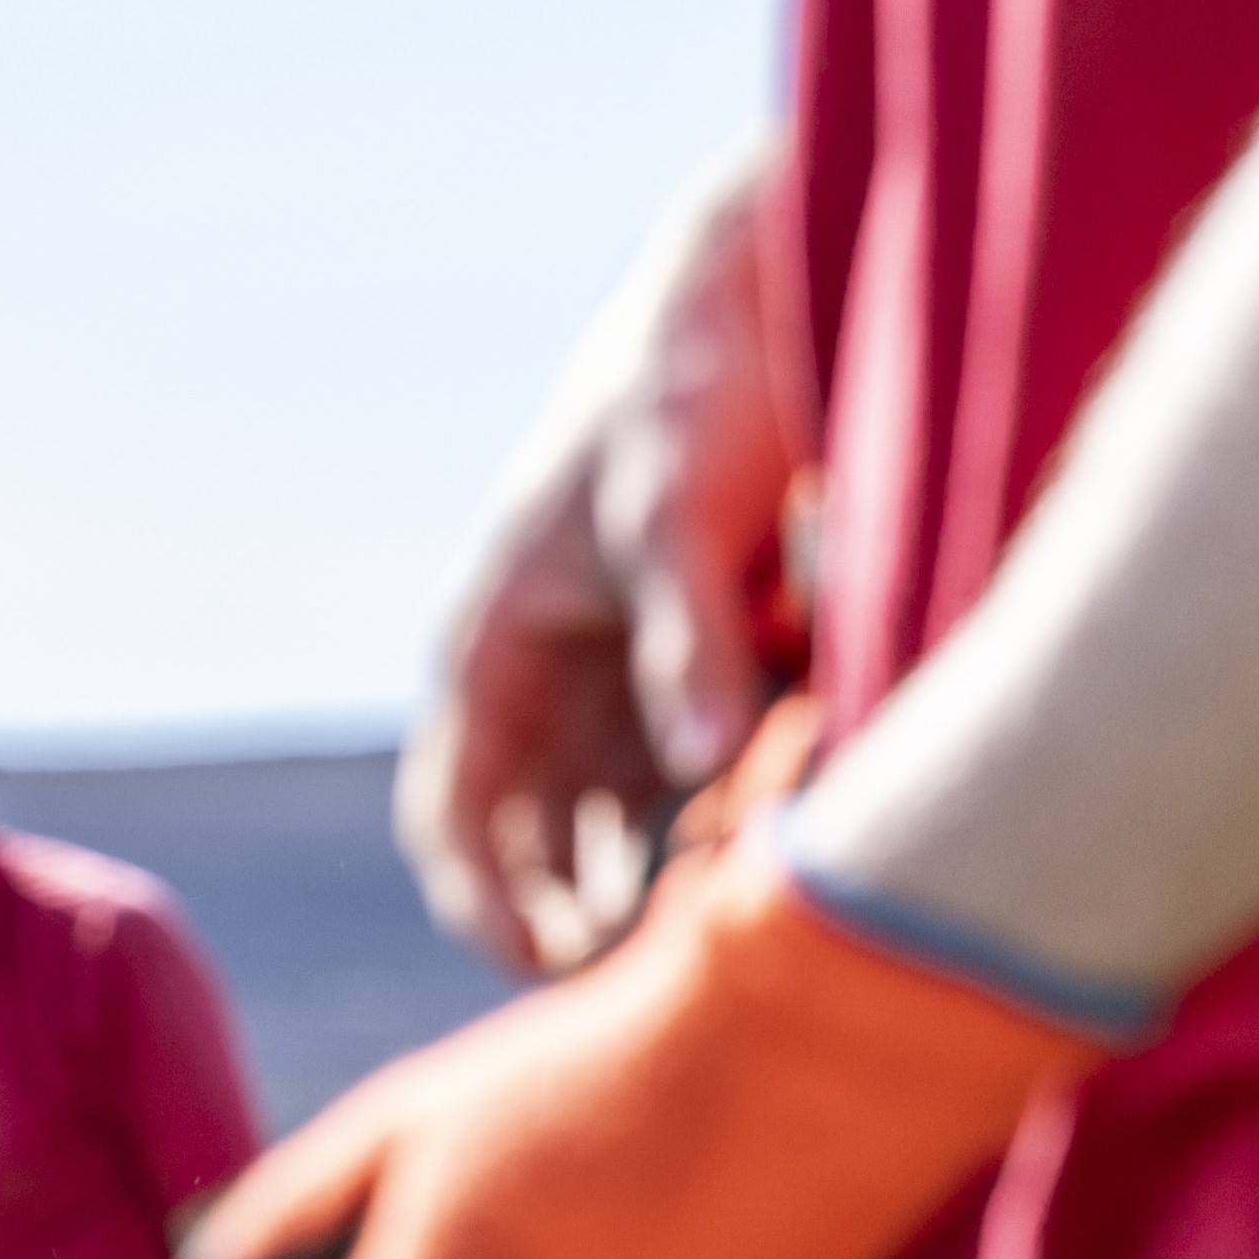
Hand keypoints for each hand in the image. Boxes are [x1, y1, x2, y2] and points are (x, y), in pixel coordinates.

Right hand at [399, 144, 803, 977]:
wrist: (774, 283)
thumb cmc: (697, 386)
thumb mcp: (680, 510)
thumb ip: (691, 641)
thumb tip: (706, 766)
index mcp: (493, 643)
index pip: (457, 818)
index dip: (491, 907)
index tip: (555, 971)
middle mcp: (552, 679)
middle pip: (544, 850)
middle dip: (593, 920)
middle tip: (668, 976)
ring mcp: (630, 678)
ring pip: (633, 831)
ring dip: (672, 883)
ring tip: (738, 920)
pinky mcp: (714, 670)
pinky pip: (713, 782)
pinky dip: (741, 820)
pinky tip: (800, 840)